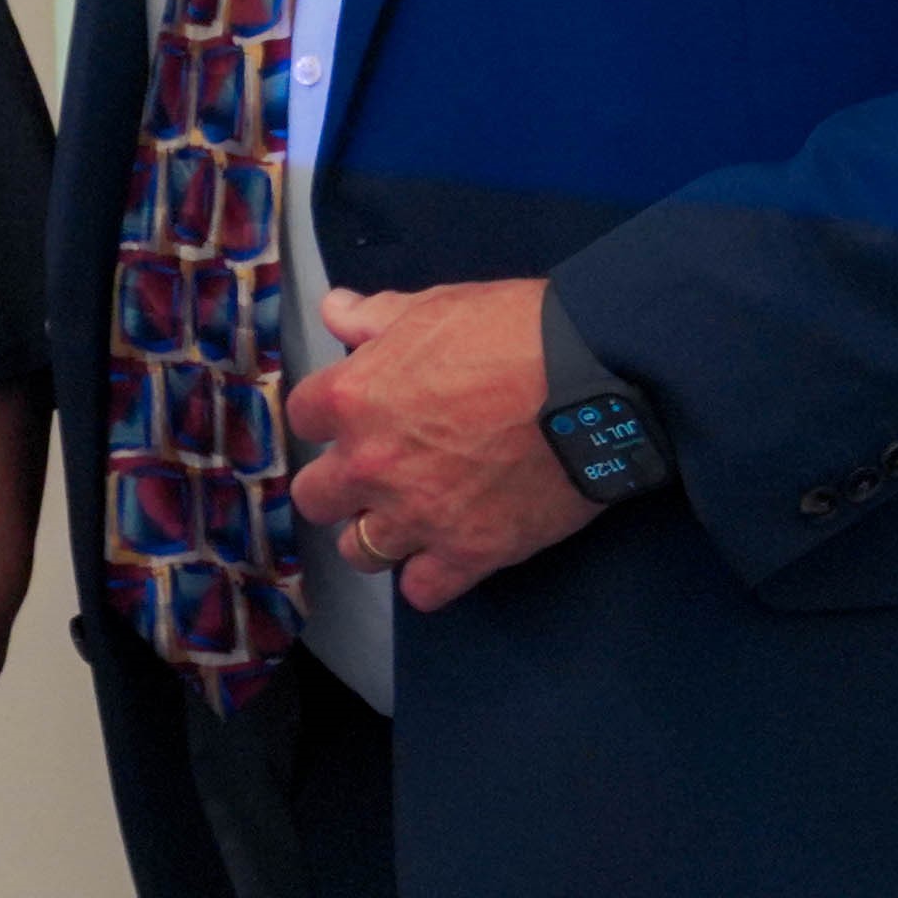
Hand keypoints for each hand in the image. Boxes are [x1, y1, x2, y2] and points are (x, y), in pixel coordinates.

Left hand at [284, 278, 599, 610]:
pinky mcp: (467, 553)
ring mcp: (416, 515)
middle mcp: (370, 465)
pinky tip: (451, 555)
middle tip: (381, 473)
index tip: (358, 415)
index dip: (330, 416)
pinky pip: (422, 591)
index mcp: (354, 398)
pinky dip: (432, 578)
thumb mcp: (437, 306)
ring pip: (360, 552)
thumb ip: (375, 317)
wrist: (595, 376)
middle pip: (315, 498)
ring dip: (379, 537)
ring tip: (413, 520)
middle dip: (342, 487)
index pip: (302, 417)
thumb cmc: (515, 330)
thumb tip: (335, 309)